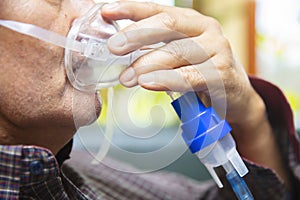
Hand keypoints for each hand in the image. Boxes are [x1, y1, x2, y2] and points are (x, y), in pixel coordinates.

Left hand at [102, 1, 289, 184]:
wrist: (234, 94)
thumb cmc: (200, 71)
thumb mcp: (178, 54)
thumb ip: (155, 48)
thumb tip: (119, 49)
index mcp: (191, 21)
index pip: (159, 10)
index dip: (131, 9)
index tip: (106, 12)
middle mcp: (206, 29)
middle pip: (168, 25)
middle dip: (136, 35)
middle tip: (113, 48)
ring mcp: (217, 50)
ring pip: (177, 52)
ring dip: (147, 64)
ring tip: (126, 77)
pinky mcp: (222, 74)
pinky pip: (190, 76)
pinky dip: (166, 79)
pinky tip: (148, 83)